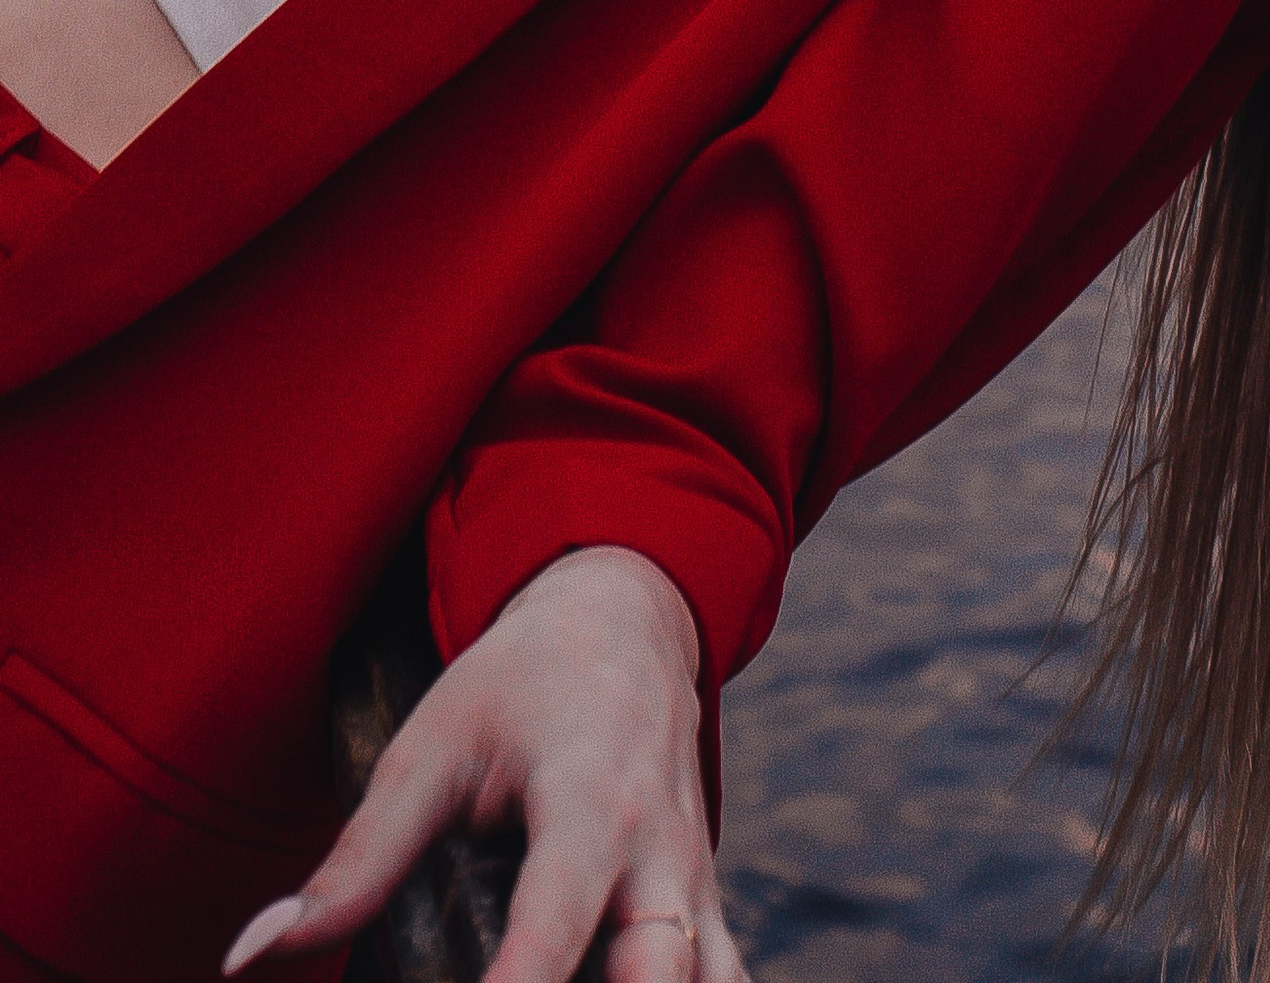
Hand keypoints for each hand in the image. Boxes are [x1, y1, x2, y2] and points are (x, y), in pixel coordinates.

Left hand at [223, 546, 744, 982]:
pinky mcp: (707, 906)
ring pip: (715, 981)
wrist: (626, 618)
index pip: (557, 919)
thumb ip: (355, 863)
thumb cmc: (518, 685)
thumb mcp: (429, 749)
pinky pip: (725, 978)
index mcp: (591, 798)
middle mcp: (661, 850)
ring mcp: (696, 883)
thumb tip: (248, 958)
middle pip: (660, 969)